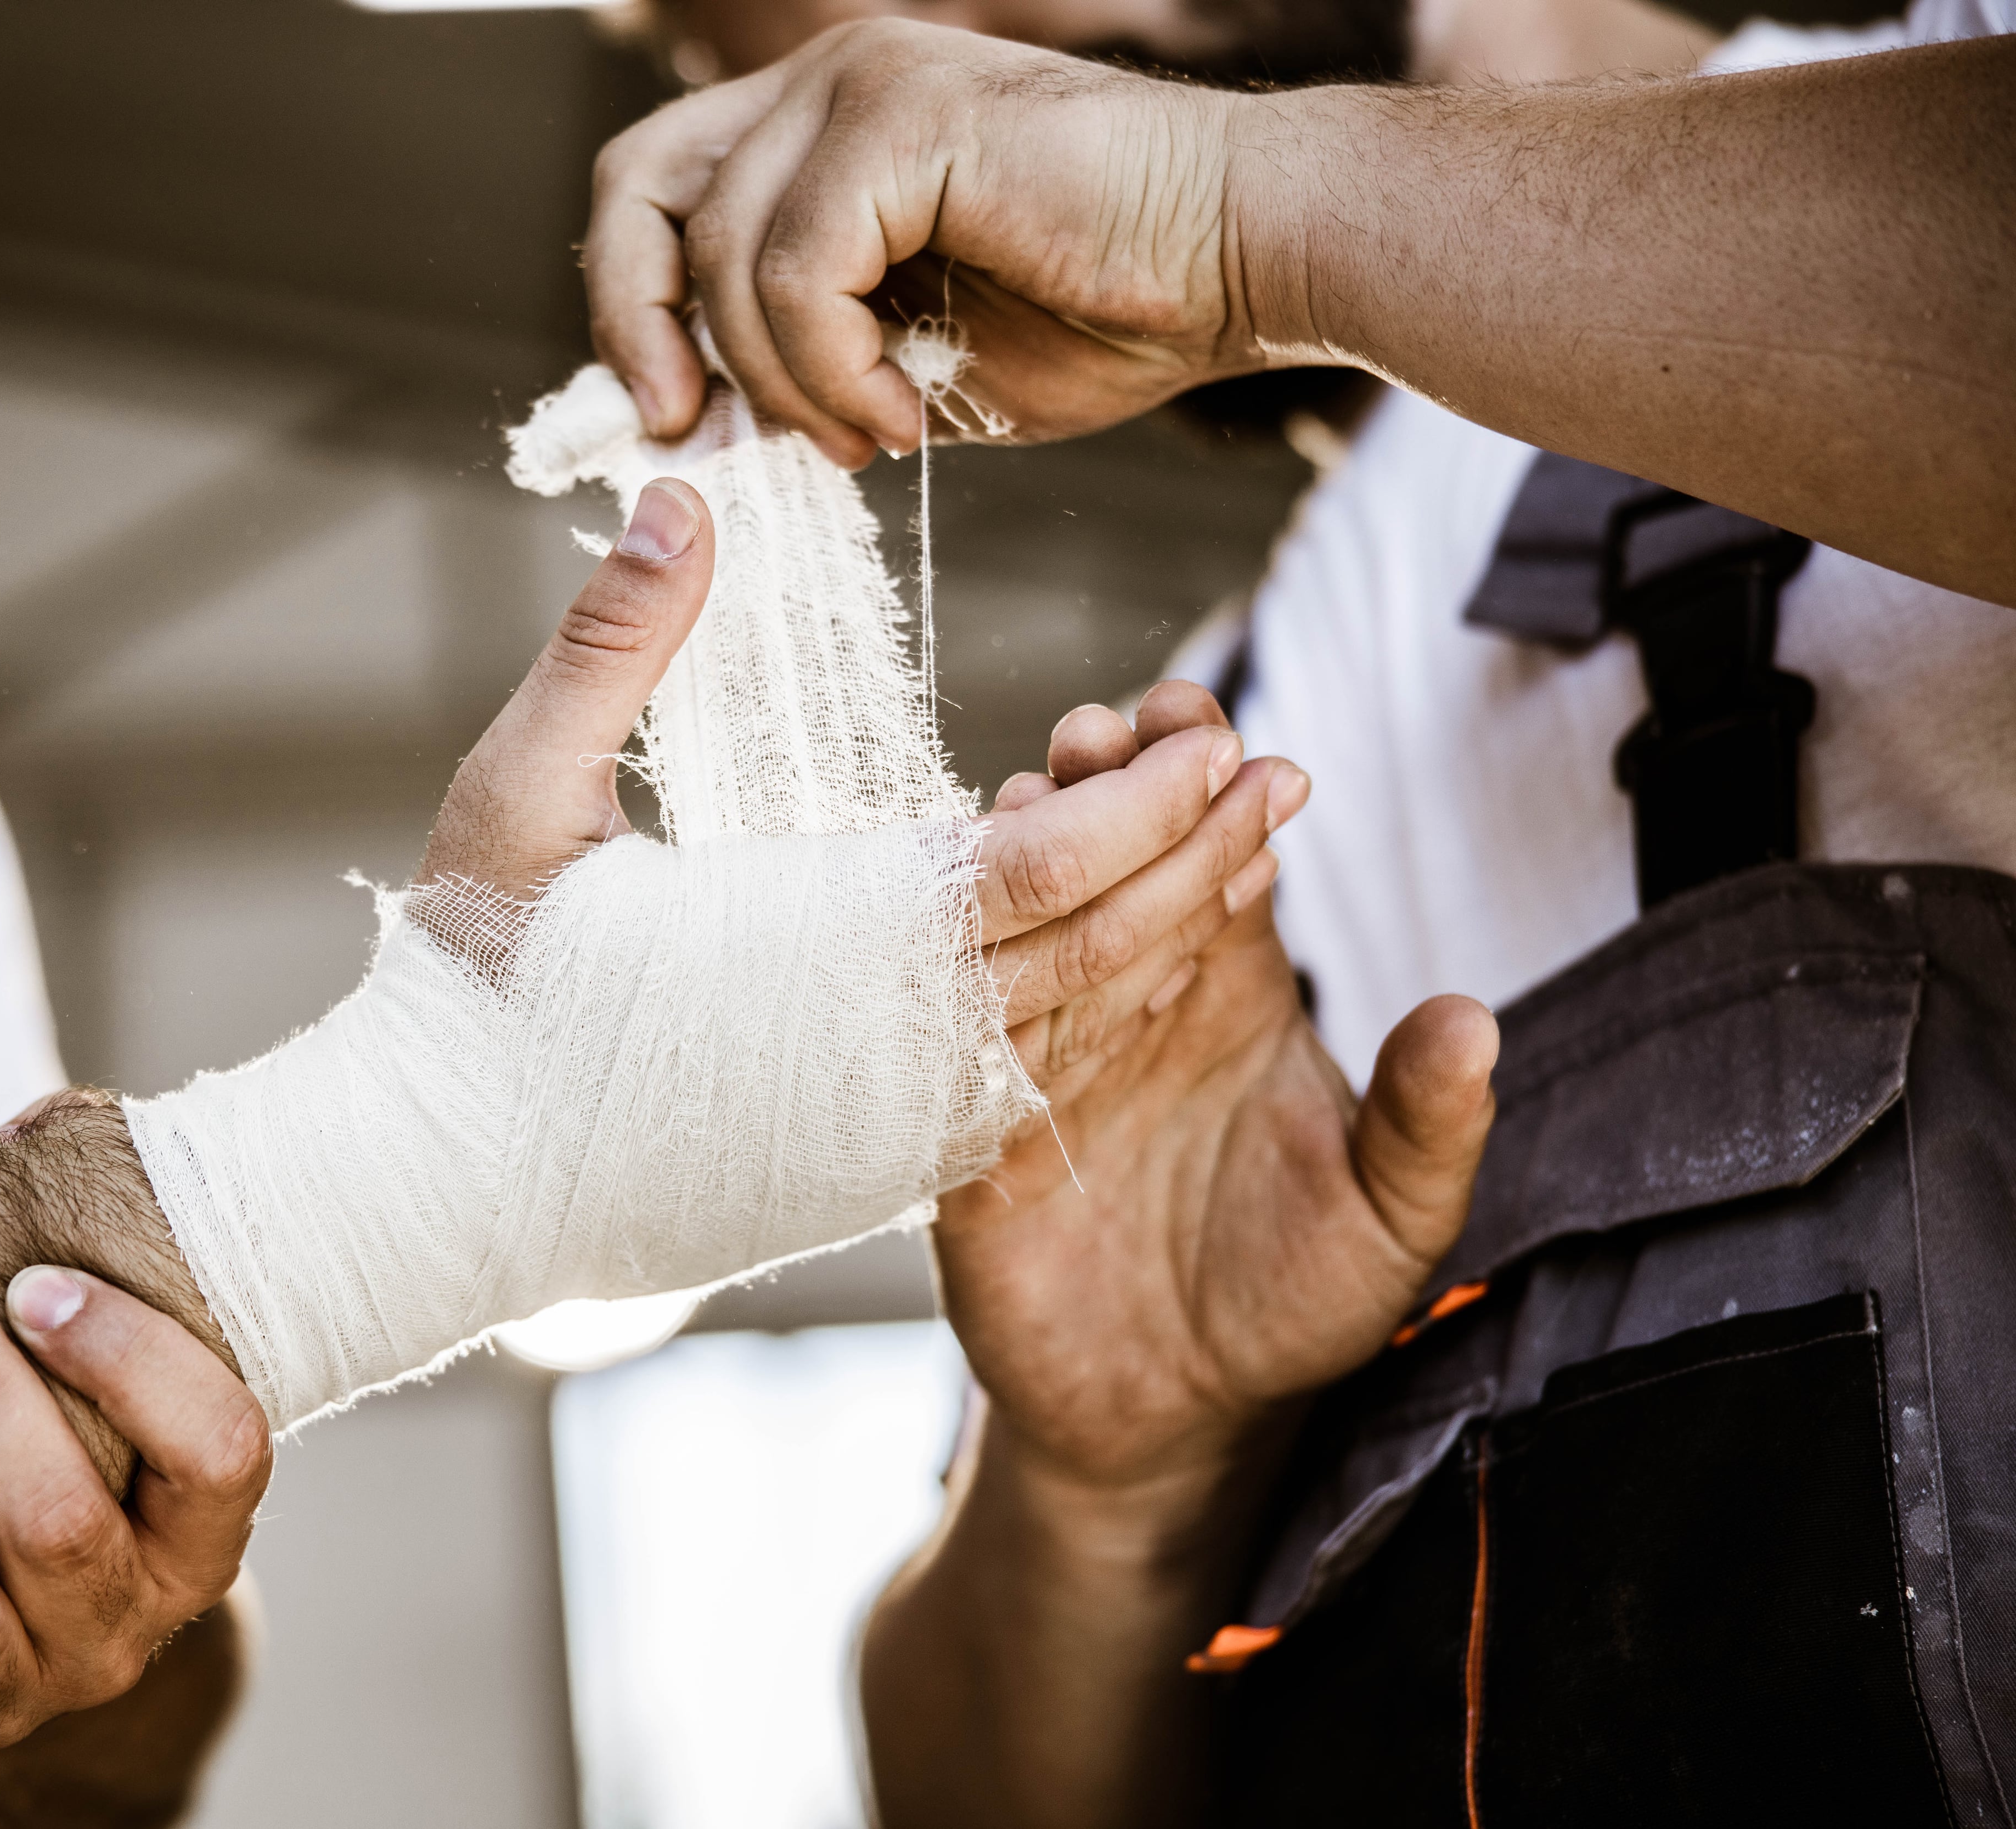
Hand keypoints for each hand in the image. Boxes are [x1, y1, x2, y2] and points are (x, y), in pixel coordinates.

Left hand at [0, 1257, 268, 1777]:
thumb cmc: (41, 1427)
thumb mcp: (85, 1359)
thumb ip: (74, 1253)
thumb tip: (21, 1141)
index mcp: (193, 1534)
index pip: (220, 1453)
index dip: (136, 1363)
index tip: (41, 1281)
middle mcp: (116, 1629)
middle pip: (63, 1528)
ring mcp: (8, 1696)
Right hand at [420, 480, 1292, 1080]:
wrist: (437, 1192)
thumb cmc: (471, 993)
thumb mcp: (513, 801)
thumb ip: (609, 650)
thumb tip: (685, 504)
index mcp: (825, 959)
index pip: (1040, 876)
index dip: (1143, 806)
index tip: (1221, 734)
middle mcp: (884, 1057)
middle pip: (1095, 955)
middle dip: (1200, 863)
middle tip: (1281, 777)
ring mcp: (884, 1125)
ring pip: (1069, 1027)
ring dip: (1159, 933)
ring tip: (1230, 851)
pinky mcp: (867, 1163)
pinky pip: (1016, 1081)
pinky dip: (1081, 1010)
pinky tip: (1115, 954)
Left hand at [586, 20, 1289, 464]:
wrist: (1240, 263)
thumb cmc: (1102, 310)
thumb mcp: (908, 357)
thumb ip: (806, 365)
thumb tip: (705, 426)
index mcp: (820, 125)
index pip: (656, 190)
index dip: (631, 304)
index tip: (668, 414)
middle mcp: (829, 80)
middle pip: (645, 190)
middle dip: (644, 327)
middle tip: (693, 430)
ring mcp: (864, 82)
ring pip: (728, 256)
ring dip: (785, 383)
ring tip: (871, 433)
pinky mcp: (907, 116)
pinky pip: (799, 269)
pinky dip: (834, 368)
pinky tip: (904, 411)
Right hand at [939, 683, 1500, 1508]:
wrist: (1172, 1419)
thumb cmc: (1291, 1300)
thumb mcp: (1390, 1222)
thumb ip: (1428, 1124)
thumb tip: (1472, 1019)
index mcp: (1222, 986)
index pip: (1205, 850)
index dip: (1198, 777)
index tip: (1200, 720)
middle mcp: (1123, 998)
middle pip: (1102, 862)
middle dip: (1100, 786)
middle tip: (1105, 731)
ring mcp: (1038, 1058)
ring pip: (1016, 927)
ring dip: (1020, 858)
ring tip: (1034, 794)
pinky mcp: (967, 1135)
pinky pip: (950, 1040)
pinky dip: (950, 976)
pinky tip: (954, 922)